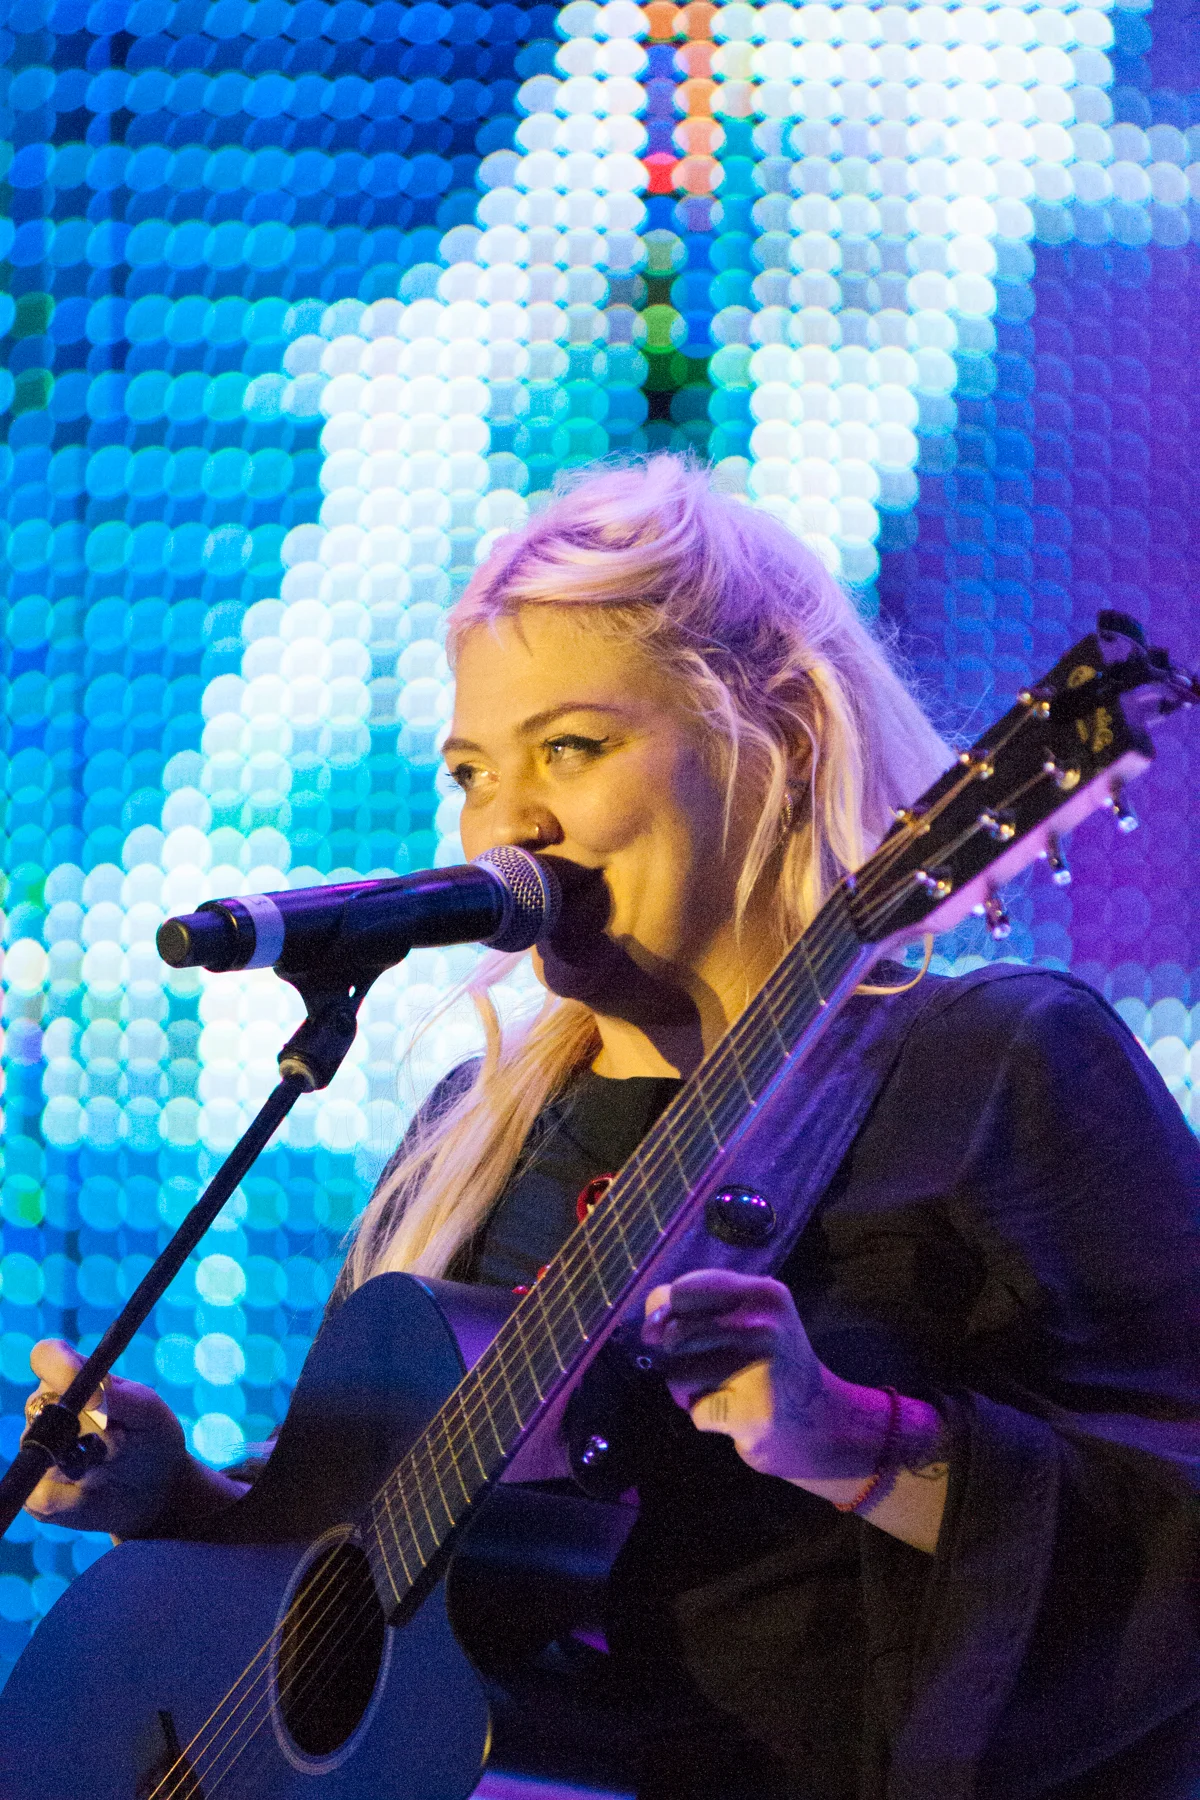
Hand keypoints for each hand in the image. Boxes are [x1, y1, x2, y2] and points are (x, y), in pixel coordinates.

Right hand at [22, 1340, 239, 1540]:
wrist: (154, 1491)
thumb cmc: (152, 1439)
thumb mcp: (150, 1415)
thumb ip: (123, 1399)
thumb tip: (92, 1394)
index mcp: (75, 1380)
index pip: (48, 1357)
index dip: (60, 1367)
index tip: (93, 1396)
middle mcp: (48, 1412)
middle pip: (36, 1410)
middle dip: (76, 1432)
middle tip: (114, 1445)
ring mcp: (38, 1453)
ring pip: (39, 1457)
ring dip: (83, 1467)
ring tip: (110, 1468)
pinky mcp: (36, 1494)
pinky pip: (43, 1497)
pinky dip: (77, 1499)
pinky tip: (97, 1493)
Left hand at [640, 1270, 883, 1482]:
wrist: (824, 1424)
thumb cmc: (773, 1364)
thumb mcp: (747, 1320)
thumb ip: (698, 1309)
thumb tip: (650, 1320)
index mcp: (763, 1293)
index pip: (684, 1289)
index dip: (667, 1311)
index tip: (669, 1327)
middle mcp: (764, 1325)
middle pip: (675, 1334)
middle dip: (678, 1357)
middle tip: (709, 1366)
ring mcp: (759, 1369)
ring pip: (678, 1374)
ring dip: (689, 1390)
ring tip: (724, 1390)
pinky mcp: (751, 1412)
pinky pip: (694, 1410)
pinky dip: (705, 1416)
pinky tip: (734, 1414)